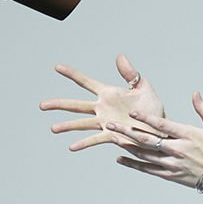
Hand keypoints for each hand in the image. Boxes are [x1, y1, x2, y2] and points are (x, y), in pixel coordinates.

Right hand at [40, 54, 165, 150]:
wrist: (160, 129)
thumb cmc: (152, 107)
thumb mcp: (143, 87)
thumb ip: (130, 73)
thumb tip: (120, 56)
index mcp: (108, 93)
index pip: (86, 82)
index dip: (72, 74)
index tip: (57, 67)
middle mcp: (102, 108)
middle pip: (76, 105)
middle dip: (59, 104)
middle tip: (42, 105)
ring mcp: (105, 122)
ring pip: (82, 123)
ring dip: (68, 125)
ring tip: (53, 128)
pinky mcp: (111, 135)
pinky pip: (95, 139)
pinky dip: (84, 143)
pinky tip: (72, 147)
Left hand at [106, 91, 202, 187]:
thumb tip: (195, 93)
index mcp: (187, 135)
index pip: (162, 125)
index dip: (146, 118)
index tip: (132, 113)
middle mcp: (177, 149)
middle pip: (147, 140)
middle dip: (127, 131)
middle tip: (111, 124)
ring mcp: (172, 163)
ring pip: (144, 154)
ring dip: (127, 146)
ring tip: (112, 137)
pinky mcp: (170, 175)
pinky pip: (147, 169)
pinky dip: (133, 164)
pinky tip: (120, 158)